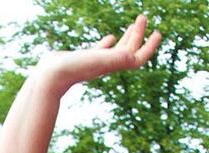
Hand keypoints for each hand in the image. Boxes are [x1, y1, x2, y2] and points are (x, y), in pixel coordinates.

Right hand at [35, 15, 161, 95]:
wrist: (50, 78)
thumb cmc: (74, 69)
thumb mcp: (98, 60)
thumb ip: (116, 57)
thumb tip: (134, 55)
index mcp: (113, 65)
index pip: (137, 57)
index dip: (150, 46)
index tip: (157, 32)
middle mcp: (106, 65)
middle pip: (129, 51)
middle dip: (138, 35)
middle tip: (143, 18)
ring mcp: (95, 63)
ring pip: (116, 50)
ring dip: (126, 38)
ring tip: (132, 26)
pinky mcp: (83, 59)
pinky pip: (100, 51)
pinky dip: (108, 44)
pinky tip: (110, 37)